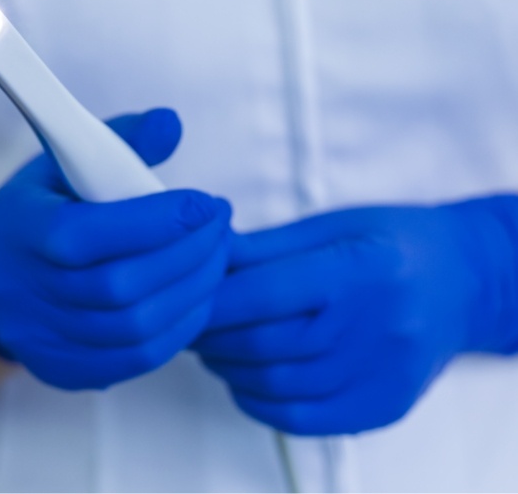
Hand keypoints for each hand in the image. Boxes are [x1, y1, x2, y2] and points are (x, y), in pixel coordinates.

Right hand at [0, 108, 231, 389]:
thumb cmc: (44, 208)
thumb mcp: (67, 161)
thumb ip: (121, 139)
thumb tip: (172, 124)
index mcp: (20, 230)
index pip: (89, 234)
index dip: (157, 221)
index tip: (206, 203)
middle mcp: (23, 292)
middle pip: (121, 287)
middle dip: (189, 254)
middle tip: (221, 226)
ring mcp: (42, 339)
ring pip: (136, 328)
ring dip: (193, 291)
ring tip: (218, 257)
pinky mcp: (64, 369)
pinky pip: (136, 359)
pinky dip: (180, 328)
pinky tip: (198, 296)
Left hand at [193, 197, 517, 433]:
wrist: (461, 282)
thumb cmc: (392, 242)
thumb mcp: (331, 226)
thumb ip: (265, 247)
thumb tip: (205, 255)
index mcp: (358, 269)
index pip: (263, 294)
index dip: (212, 300)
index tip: (185, 297)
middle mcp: (374, 326)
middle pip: (263, 344)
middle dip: (210, 336)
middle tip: (190, 323)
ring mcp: (381, 374)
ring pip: (276, 385)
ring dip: (228, 369)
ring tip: (213, 348)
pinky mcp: (382, 406)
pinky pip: (303, 420)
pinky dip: (259, 403)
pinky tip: (245, 380)